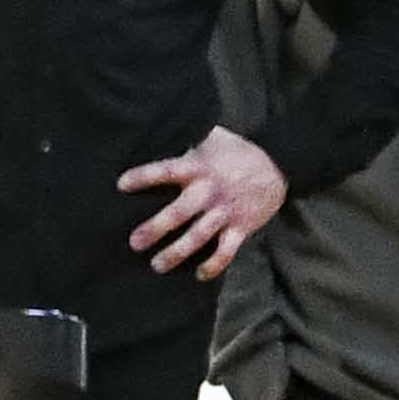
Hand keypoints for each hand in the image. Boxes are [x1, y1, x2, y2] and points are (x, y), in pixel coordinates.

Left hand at [121, 124, 290, 275]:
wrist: (278, 166)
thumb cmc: (237, 152)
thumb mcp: (213, 137)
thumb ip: (189, 137)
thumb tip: (161, 125)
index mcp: (199, 167)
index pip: (166, 170)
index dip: (144, 177)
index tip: (121, 185)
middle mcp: (209, 191)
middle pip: (179, 212)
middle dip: (156, 228)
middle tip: (134, 242)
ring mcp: (225, 211)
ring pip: (198, 236)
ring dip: (177, 252)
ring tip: (156, 265)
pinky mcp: (241, 227)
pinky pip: (226, 251)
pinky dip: (213, 265)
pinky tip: (199, 274)